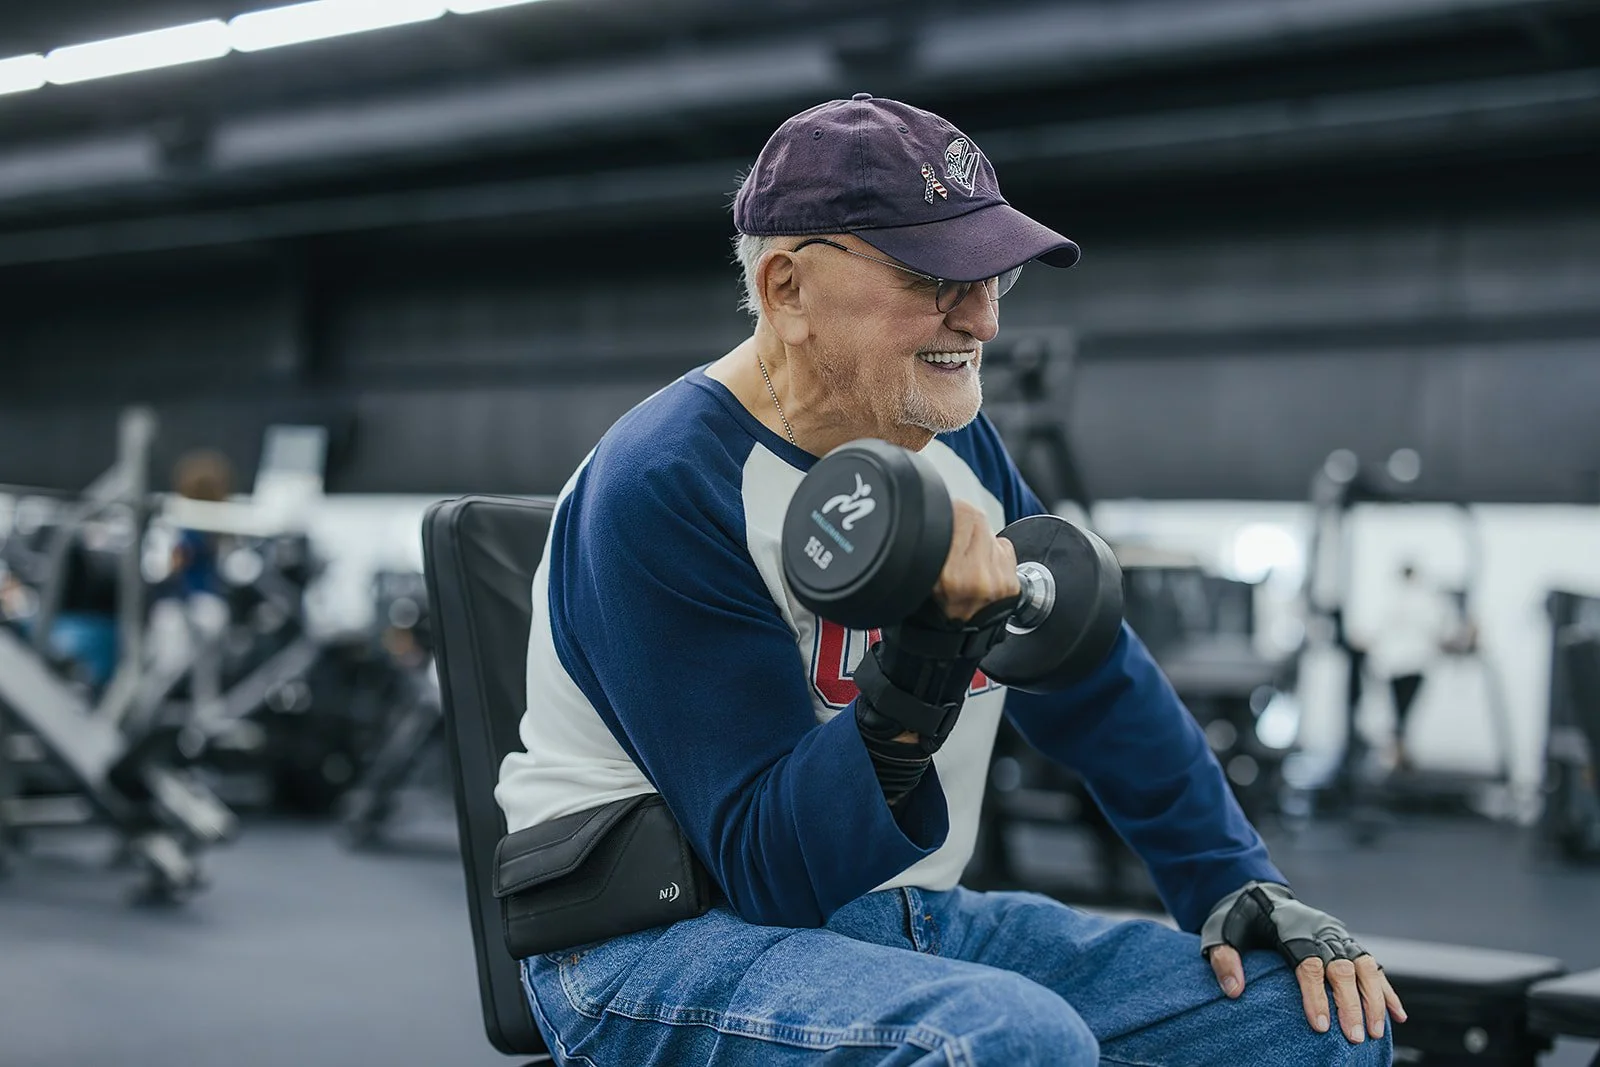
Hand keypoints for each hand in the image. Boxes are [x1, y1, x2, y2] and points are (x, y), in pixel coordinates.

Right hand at [930, 500, 1018, 621]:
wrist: (950, 641)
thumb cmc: (931, 609)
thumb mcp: (919, 572)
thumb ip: (934, 538)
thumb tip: (948, 509)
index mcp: (946, 572)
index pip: (964, 513)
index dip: (954, 513)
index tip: (948, 521)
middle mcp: (974, 577)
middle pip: (979, 521)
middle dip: (966, 530)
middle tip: (954, 550)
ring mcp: (995, 582)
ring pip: (992, 536)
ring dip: (981, 544)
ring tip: (966, 565)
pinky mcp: (1011, 586)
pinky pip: (1005, 550)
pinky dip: (995, 556)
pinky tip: (982, 571)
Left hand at [1202, 882, 1406, 1042]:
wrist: (1257, 893)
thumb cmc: (1238, 918)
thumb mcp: (1219, 933)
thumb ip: (1223, 959)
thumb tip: (1234, 991)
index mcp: (1289, 928)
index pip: (1307, 964)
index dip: (1314, 995)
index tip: (1319, 1026)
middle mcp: (1319, 930)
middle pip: (1342, 967)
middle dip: (1350, 1004)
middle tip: (1353, 1036)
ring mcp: (1336, 934)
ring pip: (1364, 965)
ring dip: (1373, 999)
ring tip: (1375, 1031)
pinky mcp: (1346, 941)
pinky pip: (1373, 965)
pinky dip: (1386, 990)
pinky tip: (1397, 1015)